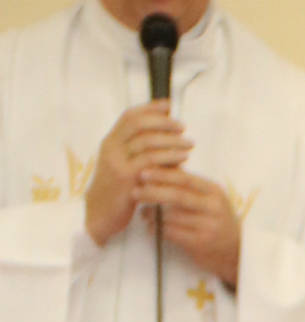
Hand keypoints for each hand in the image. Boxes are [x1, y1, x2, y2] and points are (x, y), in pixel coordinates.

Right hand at [84, 100, 188, 245]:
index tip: (168, 106)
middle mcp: (111, 147)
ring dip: (171, 141)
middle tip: (182, 127)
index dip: (150, 108)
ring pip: (146, 142)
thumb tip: (172, 141)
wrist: (100, 215)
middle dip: (163, 123)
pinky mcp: (125, 178)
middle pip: (139, 124)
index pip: (130, 116)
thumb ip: (142, 153)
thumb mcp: (127, 167)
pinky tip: (182, 160)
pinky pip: (150, 163)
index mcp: (111, 141)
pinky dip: (168, 159)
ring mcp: (116, 161)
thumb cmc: (118, 192)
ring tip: (188, 145)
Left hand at [140, 171, 241, 288]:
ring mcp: (209, 226)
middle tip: (136, 191)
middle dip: (153, 192)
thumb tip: (160, 166)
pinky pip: (174, 233)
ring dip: (153, 214)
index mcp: (214, 191)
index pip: (185, 178)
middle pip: (177, 195)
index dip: (162, 174)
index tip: (143, 172)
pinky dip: (159, 230)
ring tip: (142, 212)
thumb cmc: (216, 221)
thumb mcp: (209, 199)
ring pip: (173, 216)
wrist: (235, 252)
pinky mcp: (202, 244)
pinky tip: (151, 228)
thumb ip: (189, 186)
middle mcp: (214, 207)